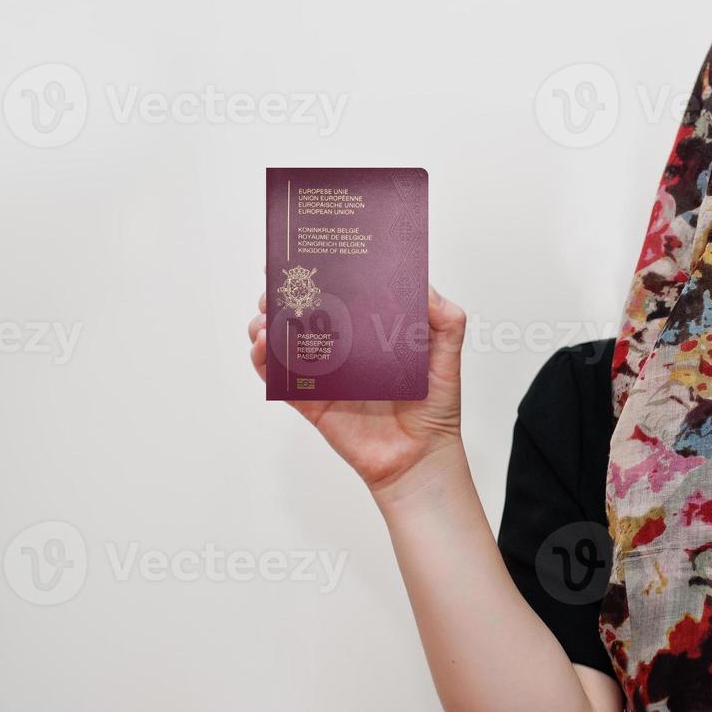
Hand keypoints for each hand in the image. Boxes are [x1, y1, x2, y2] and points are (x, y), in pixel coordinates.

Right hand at [249, 284, 467, 498]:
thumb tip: (425, 285)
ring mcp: (324, 374)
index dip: (322, 273)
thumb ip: (445, 320)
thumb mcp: (447, 355)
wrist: (421, 457)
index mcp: (370, 331)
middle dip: (284, 294)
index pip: (341, 294)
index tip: (308, 254)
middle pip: (304, 312)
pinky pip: (279, 380)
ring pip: (284, 341)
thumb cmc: (435, 407)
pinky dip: (264, 362)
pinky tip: (264, 346)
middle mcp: (343, 349)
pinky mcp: (311, 401)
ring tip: (267, 315)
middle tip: (276, 283)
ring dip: (266, 323)